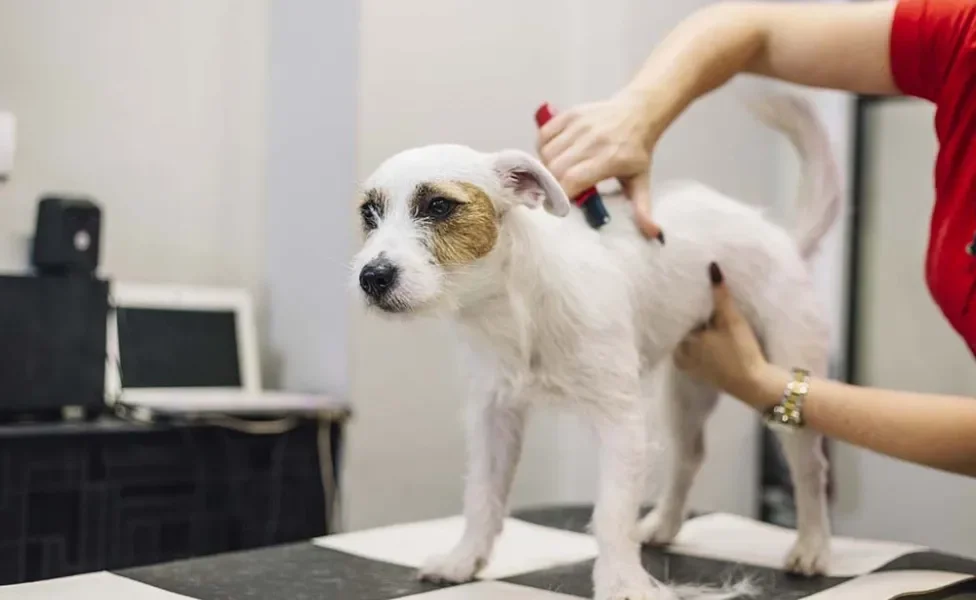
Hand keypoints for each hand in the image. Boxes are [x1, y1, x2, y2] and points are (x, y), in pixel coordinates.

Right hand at [536, 93, 661, 239]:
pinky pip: (544, 134)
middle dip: (551, 184)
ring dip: (546, 167)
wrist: (638, 113)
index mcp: (611, 158)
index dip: (560, 195)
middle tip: (557, 192)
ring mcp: (580, 124)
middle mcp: (593, 140)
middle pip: (556, 167)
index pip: (573, 179)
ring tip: (557, 174)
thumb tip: (654, 234)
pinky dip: (543, 148)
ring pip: (547, 152)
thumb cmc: (636, 152)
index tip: (559, 207)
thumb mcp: (641, 181)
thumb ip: (642, 209)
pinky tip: (554, 156)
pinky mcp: (571, 114)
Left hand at [674, 263, 784, 408]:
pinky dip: (697, 347)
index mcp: (684, 341)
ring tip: (701, 317)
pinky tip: (708, 337)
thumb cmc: (740, 349)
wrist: (754, 383)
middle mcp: (682, 355)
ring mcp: (691, 367)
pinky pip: (693, 356)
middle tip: (694, 302)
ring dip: (692, 334)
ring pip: (686, 345)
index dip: (682, 306)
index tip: (686, 293)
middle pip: (681, 332)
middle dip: (686, 320)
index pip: (677, 319)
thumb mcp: (731, 319)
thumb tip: (711, 267)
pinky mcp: (702, 375)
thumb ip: (720, 294)